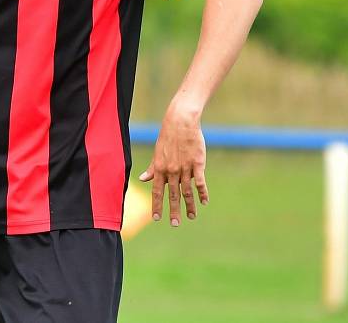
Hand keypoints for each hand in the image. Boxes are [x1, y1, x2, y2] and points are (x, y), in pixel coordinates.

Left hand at [139, 101, 208, 225]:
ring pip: (187, 191)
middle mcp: (172, 170)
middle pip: (173, 194)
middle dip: (174, 210)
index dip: (157, 205)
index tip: (156, 218)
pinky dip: (202, 192)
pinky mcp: (197, 164)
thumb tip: (143, 178)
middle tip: (175, 224)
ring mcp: (185, 168)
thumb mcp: (157, 153)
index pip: (158, 191)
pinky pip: (200, 182)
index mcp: (160, 168)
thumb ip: (152, 168)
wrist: (180, 122)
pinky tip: (204, 201)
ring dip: (189, 205)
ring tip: (191, 217)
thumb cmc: (168, 136)